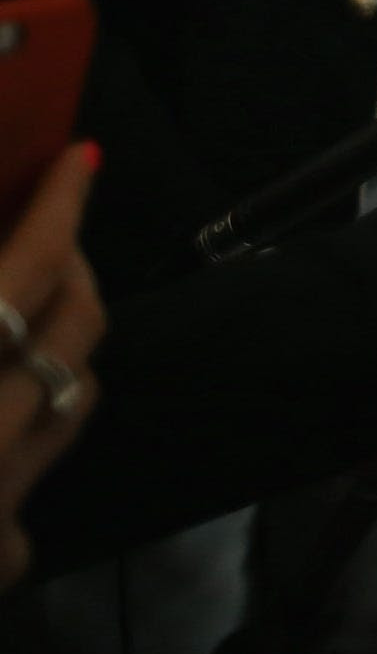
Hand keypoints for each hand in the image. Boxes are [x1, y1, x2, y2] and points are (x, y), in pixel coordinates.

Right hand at [0, 145, 103, 589]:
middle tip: (51, 236)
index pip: (32, 265)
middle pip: (76, 325)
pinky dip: (14, 452)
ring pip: (75, 399)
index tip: (84, 158)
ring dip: (61, 347)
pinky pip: (28, 495)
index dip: (62, 206)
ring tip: (29, 314)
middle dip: (74, 268)